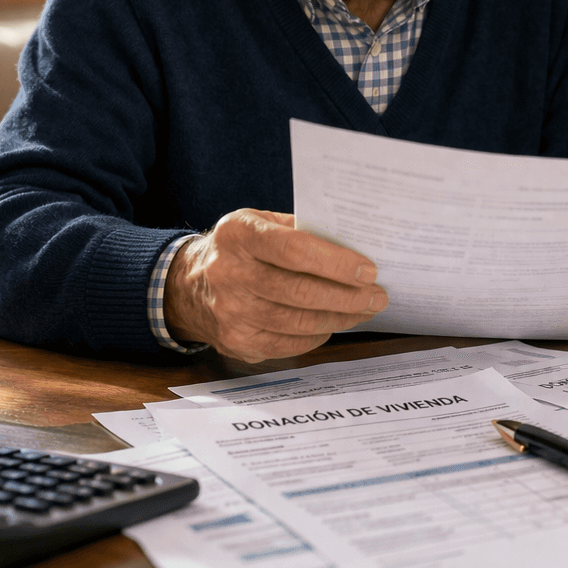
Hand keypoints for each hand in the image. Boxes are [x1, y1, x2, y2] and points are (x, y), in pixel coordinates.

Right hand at [164, 209, 388, 361]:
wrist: (189, 285)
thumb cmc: (241, 249)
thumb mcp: (260, 222)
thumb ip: (300, 229)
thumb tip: (355, 245)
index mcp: (238, 234)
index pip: (294, 249)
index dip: (336, 262)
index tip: (368, 270)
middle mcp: (229, 274)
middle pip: (300, 291)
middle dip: (348, 296)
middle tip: (378, 296)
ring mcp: (230, 313)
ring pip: (299, 322)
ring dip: (340, 318)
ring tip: (364, 310)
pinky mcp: (237, 342)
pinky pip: (290, 344)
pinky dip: (319, 335)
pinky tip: (334, 323)